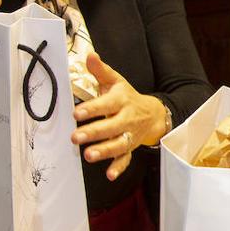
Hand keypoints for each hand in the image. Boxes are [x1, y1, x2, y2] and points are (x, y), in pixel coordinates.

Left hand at [72, 52, 169, 180]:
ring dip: (104, 151)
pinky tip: (109, 175)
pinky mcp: (130, 147)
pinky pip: (126, 158)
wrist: (153, 113)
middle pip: (111, 127)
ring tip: (88, 155)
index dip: (92, 109)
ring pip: (118, 144)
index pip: (106, 104)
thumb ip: (101, 71)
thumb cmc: (127, 97)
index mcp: (121, 101)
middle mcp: (126, 119)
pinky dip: (119, 167)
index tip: (76, 113)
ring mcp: (129, 135)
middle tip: (75, 137)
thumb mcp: (116, 81)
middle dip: (93, 132)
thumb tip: (90, 55)